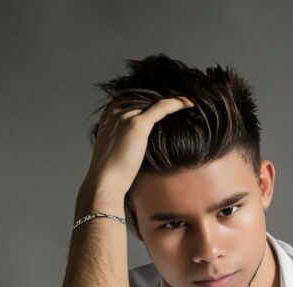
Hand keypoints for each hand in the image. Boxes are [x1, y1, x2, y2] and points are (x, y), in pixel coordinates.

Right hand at [81, 96, 195, 198]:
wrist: (105, 182)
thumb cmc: (110, 175)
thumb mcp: (114, 153)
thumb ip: (122, 143)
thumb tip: (134, 149)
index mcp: (107, 118)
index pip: (129, 100)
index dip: (146, 100)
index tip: (161, 104)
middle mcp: (115, 113)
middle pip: (141, 98)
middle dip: (159, 98)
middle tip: (177, 101)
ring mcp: (125, 117)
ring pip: (152, 100)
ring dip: (170, 100)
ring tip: (185, 102)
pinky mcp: (136, 125)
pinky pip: (160, 108)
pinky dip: (175, 104)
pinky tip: (188, 104)